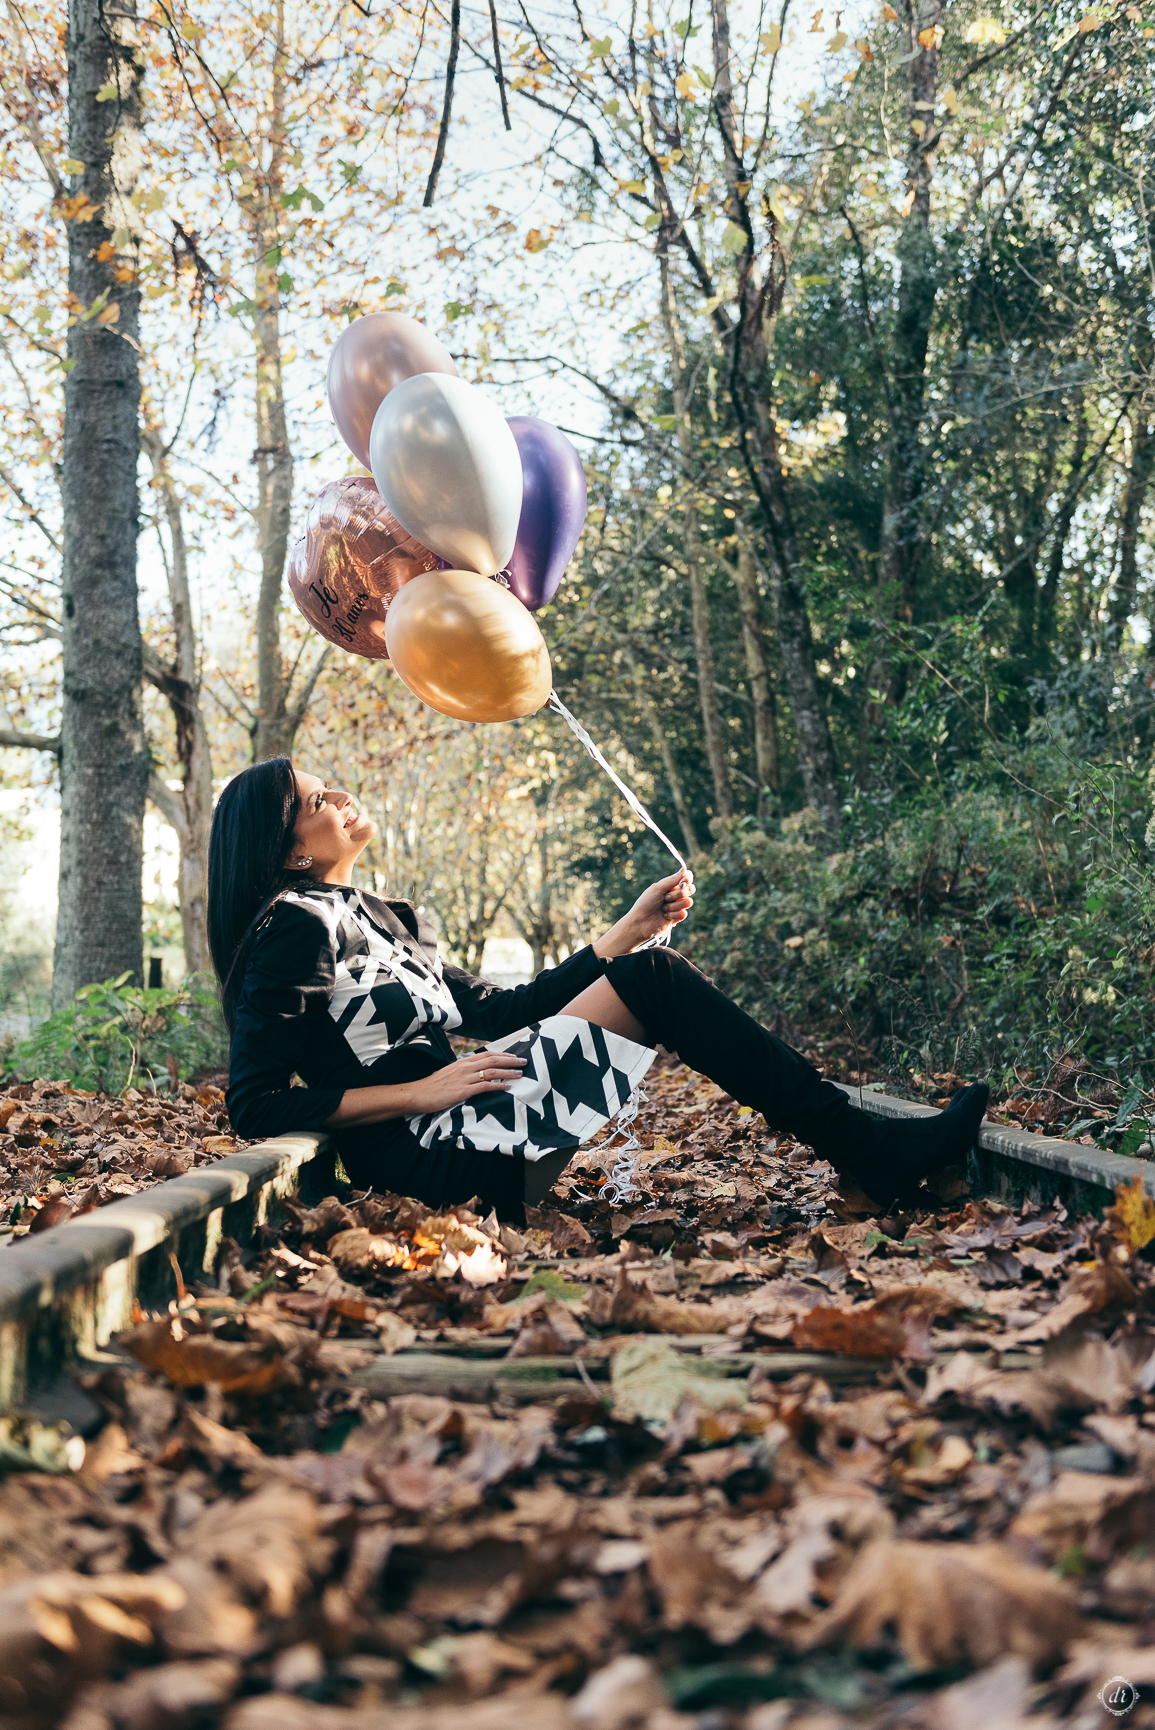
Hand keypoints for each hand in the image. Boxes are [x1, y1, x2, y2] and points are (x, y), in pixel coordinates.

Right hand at [406, 1048, 526, 1113]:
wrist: (418, 1094)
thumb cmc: (433, 1086)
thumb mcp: (449, 1073)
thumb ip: (463, 1071)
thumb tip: (475, 1072)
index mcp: (462, 1062)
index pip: (486, 1054)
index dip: (502, 1054)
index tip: (514, 1056)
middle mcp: (465, 1067)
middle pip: (493, 1060)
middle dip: (510, 1060)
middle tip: (524, 1061)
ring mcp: (464, 1079)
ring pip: (491, 1071)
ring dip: (508, 1072)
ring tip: (520, 1074)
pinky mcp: (463, 1091)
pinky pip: (485, 1086)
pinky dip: (498, 1085)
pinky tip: (507, 1087)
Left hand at [594, 866, 694, 957]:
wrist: (640, 922)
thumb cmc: (646, 903)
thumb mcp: (657, 888)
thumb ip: (672, 879)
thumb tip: (685, 869)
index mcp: (670, 886)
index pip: (687, 878)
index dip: (687, 880)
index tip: (681, 883)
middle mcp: (675, 895)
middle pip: (690, 889)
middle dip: (679, 894)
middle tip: (666, 897)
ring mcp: (677, 906)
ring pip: (688, 902)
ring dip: (674, 906)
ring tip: (663, 909)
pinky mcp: (677, 917)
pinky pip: (684, 914)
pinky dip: (673, 915)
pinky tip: (664, 916)